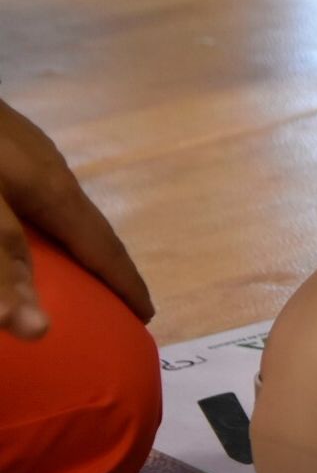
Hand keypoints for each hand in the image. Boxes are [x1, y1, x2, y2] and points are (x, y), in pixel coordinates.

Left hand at [0, 100, 153, 339]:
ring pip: (58, 209)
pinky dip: (40, 225)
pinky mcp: (0, 141)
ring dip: (72, 243)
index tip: (146, 318)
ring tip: (70, 269)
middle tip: (112, 303)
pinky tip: (17, 222)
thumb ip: (4, 261)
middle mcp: (50, 169)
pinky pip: (32, 196)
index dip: (125, 283)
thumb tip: (39, 331)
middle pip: (88, 227)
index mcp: (54, 190)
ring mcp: (24, 150)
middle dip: (105, 266)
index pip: (105, 248)